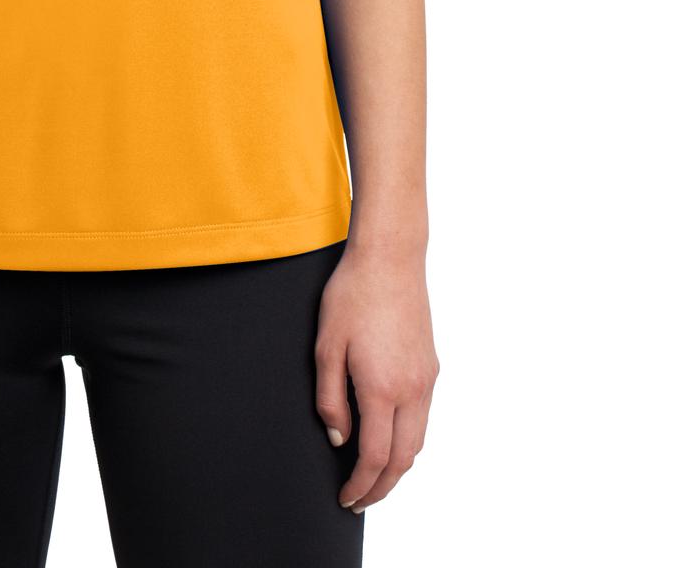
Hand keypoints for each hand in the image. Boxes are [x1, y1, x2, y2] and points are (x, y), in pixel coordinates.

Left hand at [314, 241, 438, 515]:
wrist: (390, 258)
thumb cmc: (352, 295)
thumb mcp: (326, 346)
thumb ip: (330, 398)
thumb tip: (339, 439)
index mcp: (381, 388)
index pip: (374, 457)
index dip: (360, 485)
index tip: (346, 498)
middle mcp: (411, 390)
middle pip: (403, 459)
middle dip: (381, 487)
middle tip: (359, 500)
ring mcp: (426, 379)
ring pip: (418, 442)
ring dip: (398, 467)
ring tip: (374, 478)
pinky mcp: (431, 367)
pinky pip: (423, 418)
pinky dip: (408, 440)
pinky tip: (390, 438)